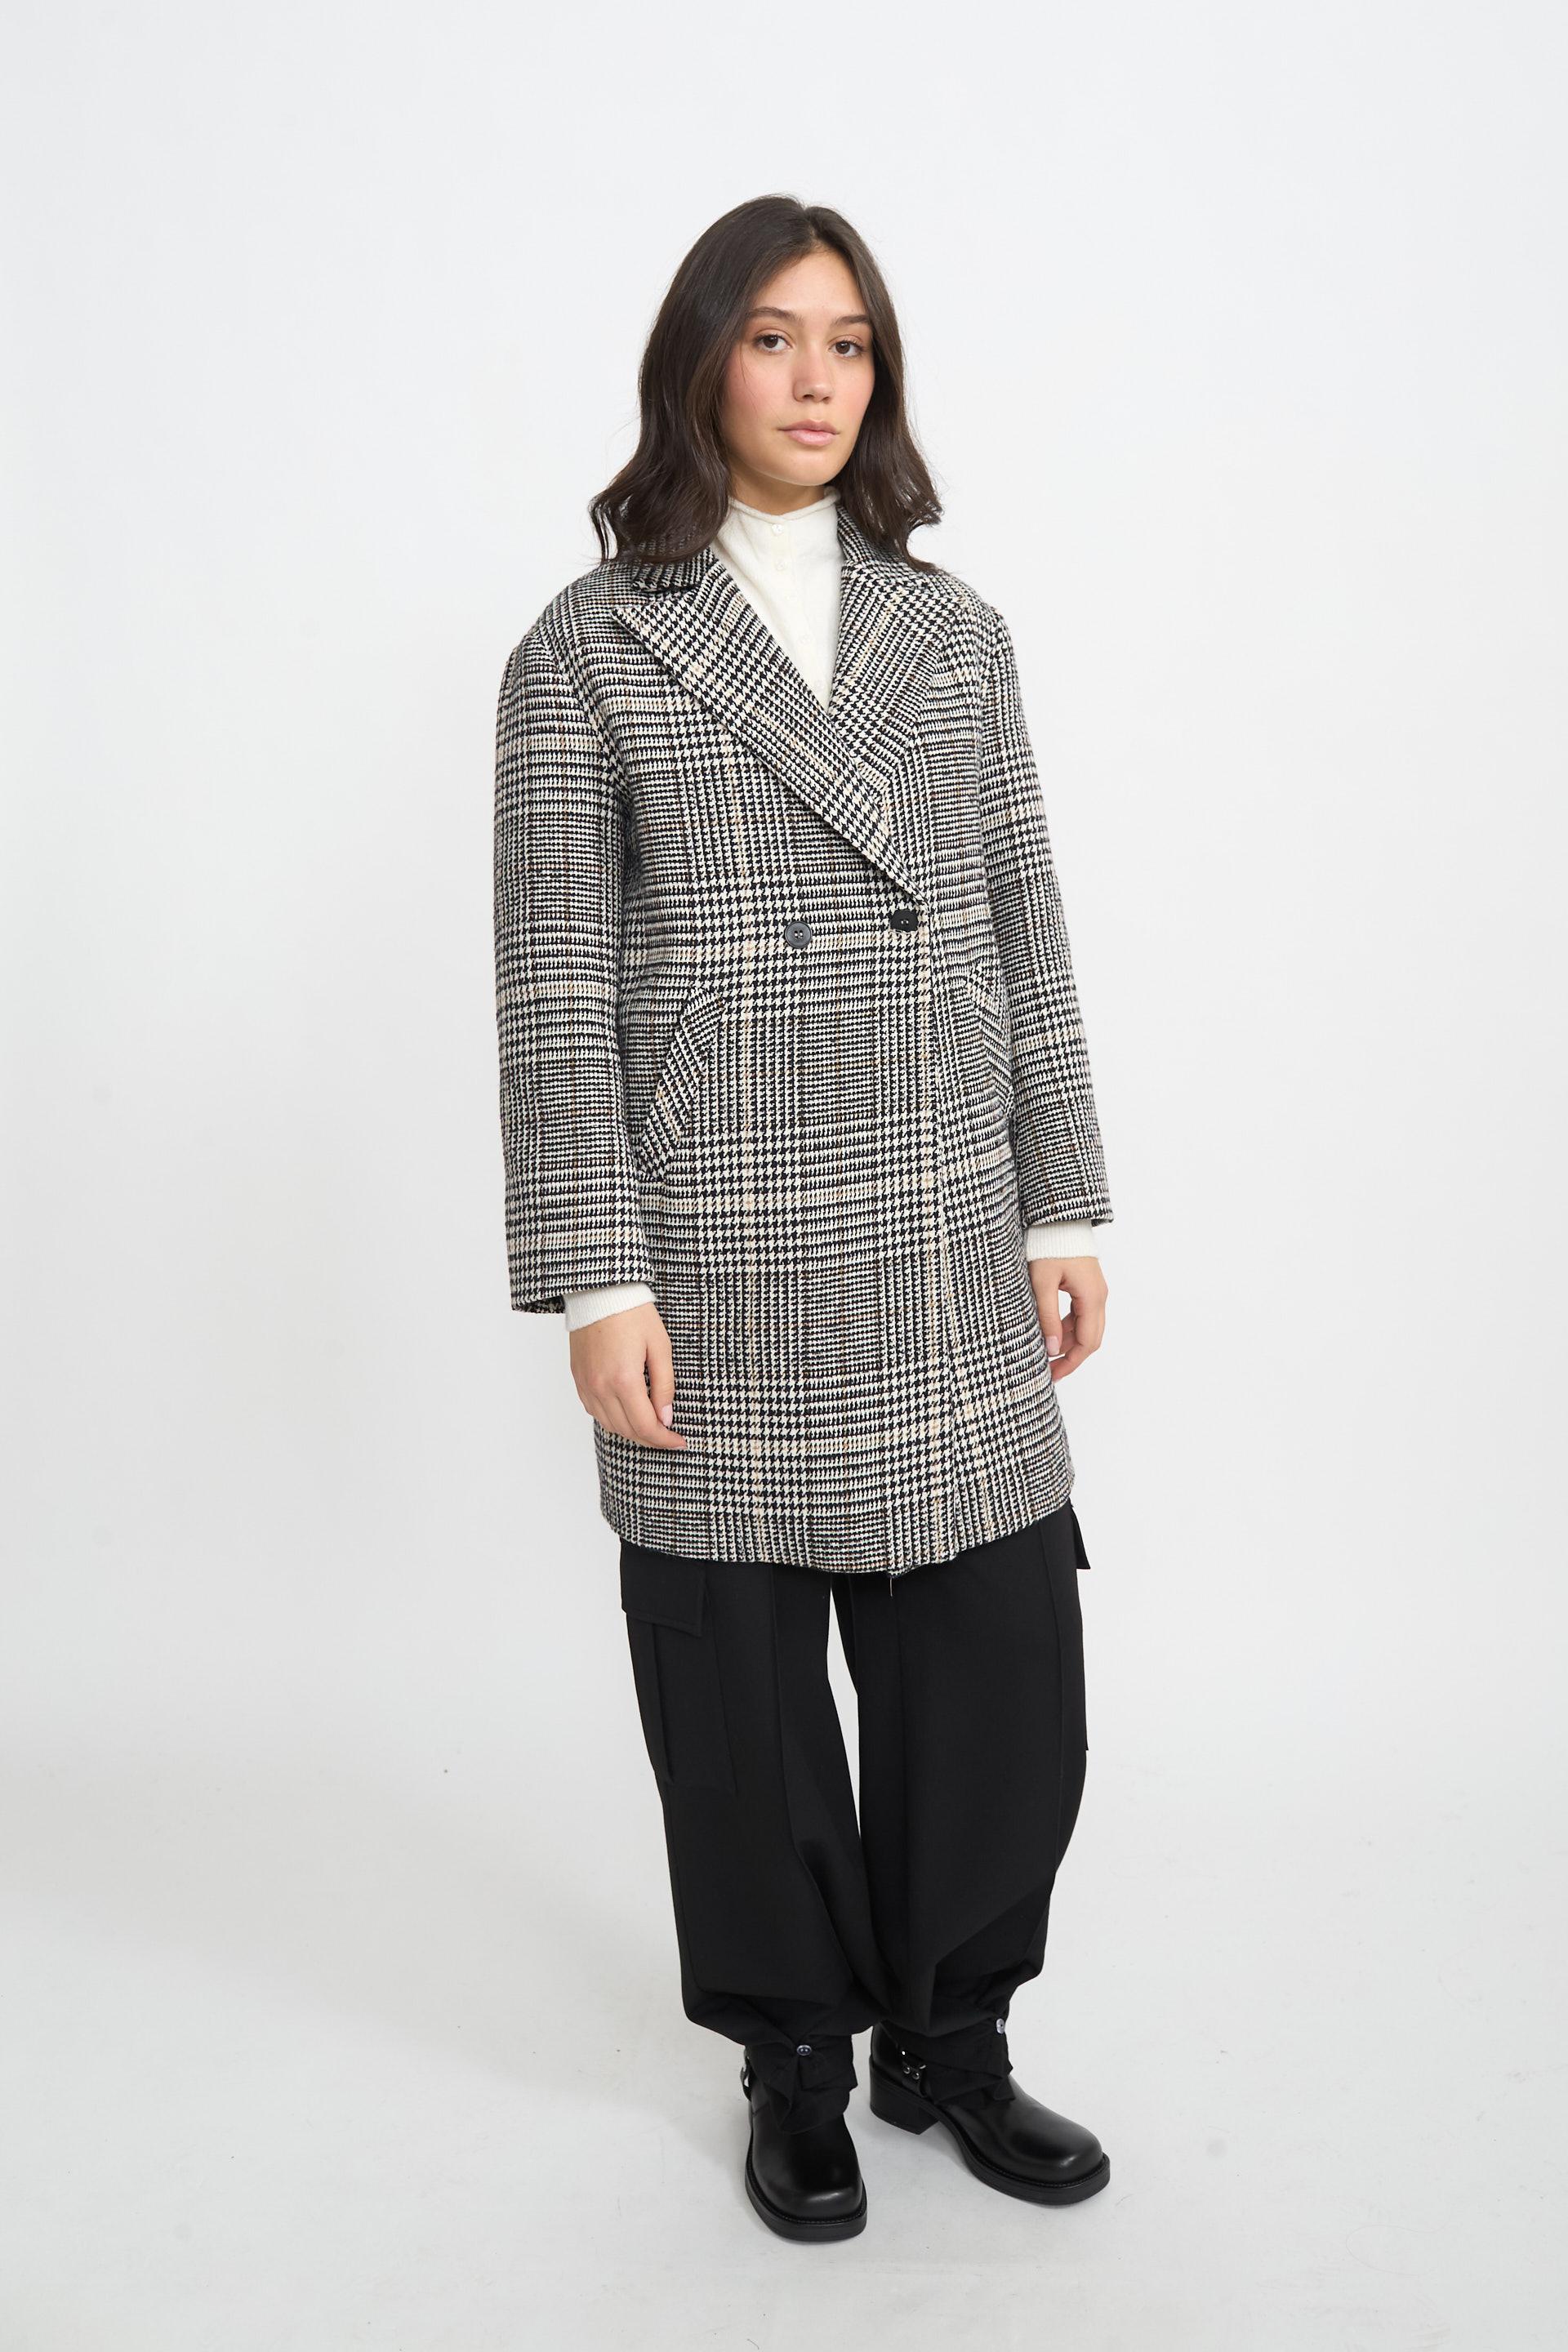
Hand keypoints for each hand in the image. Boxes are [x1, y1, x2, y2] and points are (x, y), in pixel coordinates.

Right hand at [569, 1302, 688, 1447]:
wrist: (599, 1292)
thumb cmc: (633, 1313)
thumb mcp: (660, 1347)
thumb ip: (665, 1385)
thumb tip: (665, 1418)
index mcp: (624, 1379)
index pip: (645, 1426)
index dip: (664, 1440)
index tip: (679, 1442)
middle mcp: (600, 1387)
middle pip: (627, 1430)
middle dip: (651, 1439)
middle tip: (669, 1438)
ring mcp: (586, 1384)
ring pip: (609, 1425)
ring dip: (631, 1432)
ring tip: (651, 1428)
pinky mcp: (578, 1378)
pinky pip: (594, 1411)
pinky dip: (612, 1419)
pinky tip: (627, 1413)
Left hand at [1029, 1256, 1106, 1378]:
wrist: (1058, 1219)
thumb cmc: (1049, 1246)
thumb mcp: (1042, 1283)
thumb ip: (1047, 1317)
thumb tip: (1050, 1350)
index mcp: (1092, 1298)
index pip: (1086, 1343)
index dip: (1070, 1363)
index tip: (1052, 1375)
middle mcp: (1099, 1297)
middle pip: (1090, 1339)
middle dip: (1070, 1357)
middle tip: (1048, 1371)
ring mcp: (1095, 1292)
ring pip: (1085, 1328)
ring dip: (1067, 1343)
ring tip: (1044, 1353)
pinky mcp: (1087, 1286)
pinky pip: (1081, 1315)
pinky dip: (1067, 1328)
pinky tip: (1050, 1332)